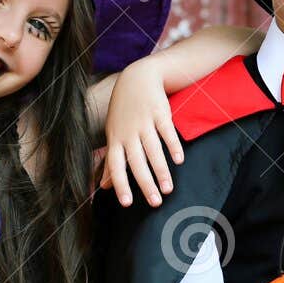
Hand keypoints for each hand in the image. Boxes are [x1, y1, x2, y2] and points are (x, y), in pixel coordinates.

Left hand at [101, 58, 183, 206]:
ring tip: (168, 189)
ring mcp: (143, 122)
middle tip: (155, 203)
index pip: (116, 165)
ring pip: (152, 150)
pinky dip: (173, 146)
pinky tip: (179, 160)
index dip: (120, 184)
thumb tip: (104, 187)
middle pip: (136, 162)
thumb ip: (111, 162)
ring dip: (161, 171)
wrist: (136, 78)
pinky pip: (166, 132)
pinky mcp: (159, 113)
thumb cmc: (124, 111)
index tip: (127, 203)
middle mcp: (128, 132)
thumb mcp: (114, 134)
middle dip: (145, 184)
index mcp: (116, 139)